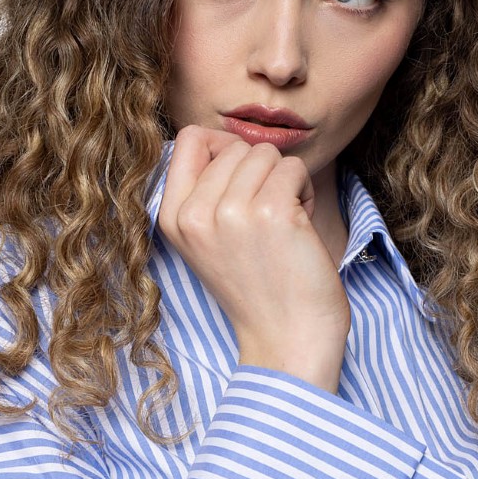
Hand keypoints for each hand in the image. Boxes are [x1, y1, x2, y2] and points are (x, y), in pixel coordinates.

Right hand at [157, 125, 350, 392]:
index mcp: (172, 219)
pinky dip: (305, 192)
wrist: (286, 339)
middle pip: (235, 144)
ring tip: (283, 222)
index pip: (189, 139)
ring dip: (284, 181)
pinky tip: (300, 227)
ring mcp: (230, 212)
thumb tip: (224, 140)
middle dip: (260, 173)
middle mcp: (194, 214)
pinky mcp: (271, 212)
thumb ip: (204, 192)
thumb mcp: (208, 242)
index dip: (222, 149)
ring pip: (266, 153)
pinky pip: (293, 168)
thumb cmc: (258, 289)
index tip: (241, 183)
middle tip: (266, 218)